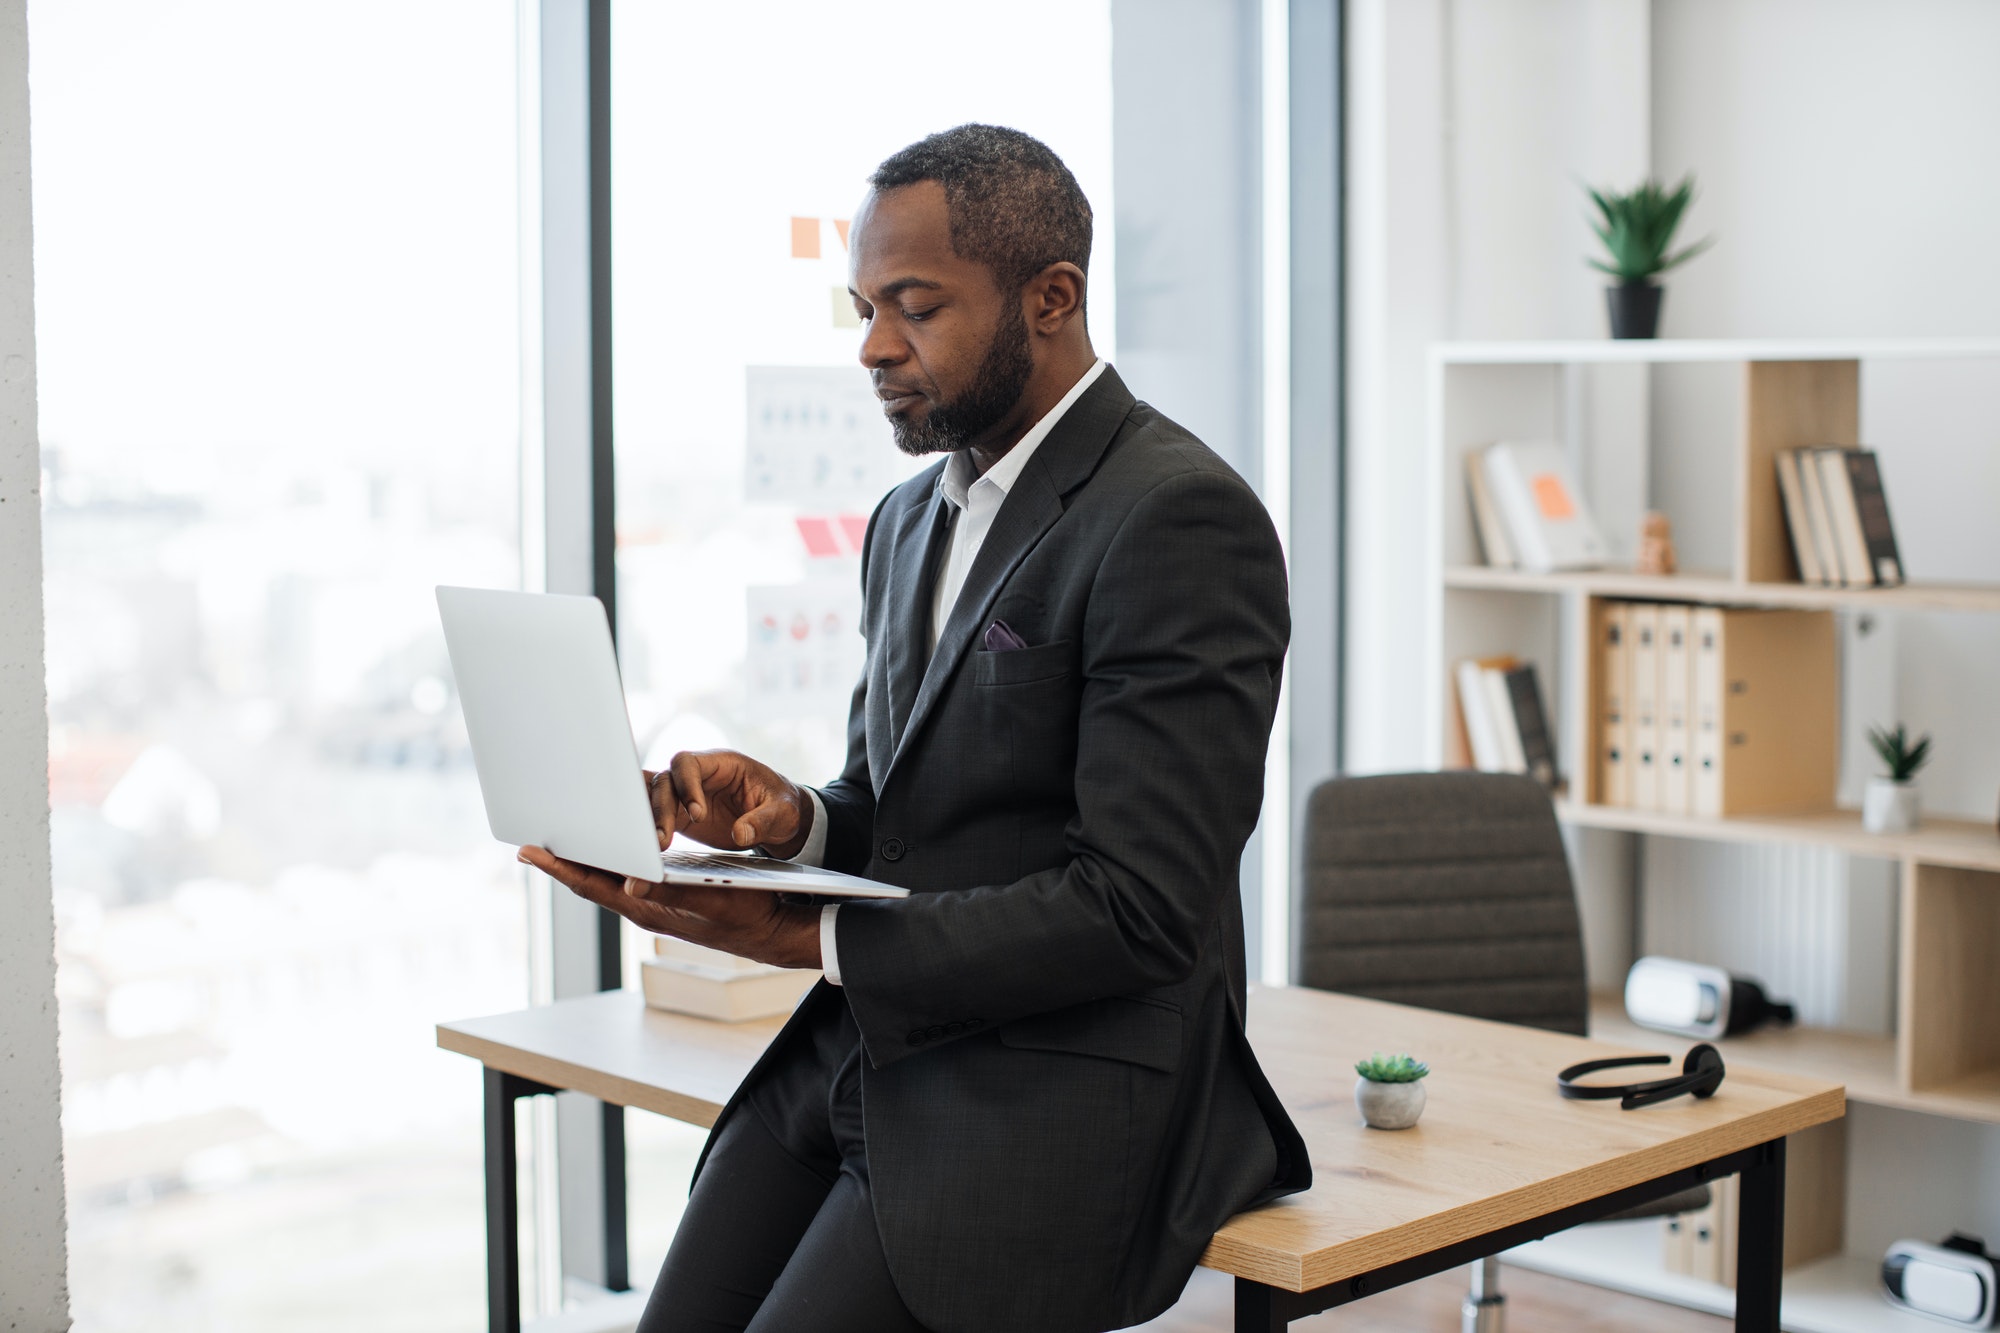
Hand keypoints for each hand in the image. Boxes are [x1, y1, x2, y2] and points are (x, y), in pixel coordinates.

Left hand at [517, 846, 822, 970]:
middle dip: (562, 860)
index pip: (590, 885)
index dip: (558, 867)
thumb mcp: (712, 898)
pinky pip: (628, 877)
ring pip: (608, 879)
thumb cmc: (749, 913)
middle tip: (532, 839)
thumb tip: (631, 883)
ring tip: (560, 839)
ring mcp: (656, 904)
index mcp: (648, 908)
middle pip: (592, 880)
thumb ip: (672, 891)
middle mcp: (645, 907)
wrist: (775, 931)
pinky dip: (612, 859)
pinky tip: (611, 847)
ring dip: (584, 858)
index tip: (528, 850)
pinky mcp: (669, 898)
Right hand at [647, 749, 812, 859]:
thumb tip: (741, 834)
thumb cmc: (781, 805)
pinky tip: (648, 848)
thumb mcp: (782, 812)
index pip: (688, 763)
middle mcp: (699, 776)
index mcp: (722, 764)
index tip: (697, 814)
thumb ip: (763, 820)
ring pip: (655, 798)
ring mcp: (686, 796)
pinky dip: (650, 829)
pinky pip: (658, 818)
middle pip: (665, 781)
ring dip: (650, 820)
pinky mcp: (682, 818)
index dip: (686, 784)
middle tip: (664, 839)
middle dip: (661, 808)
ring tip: (655, 847)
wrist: (777, 819)